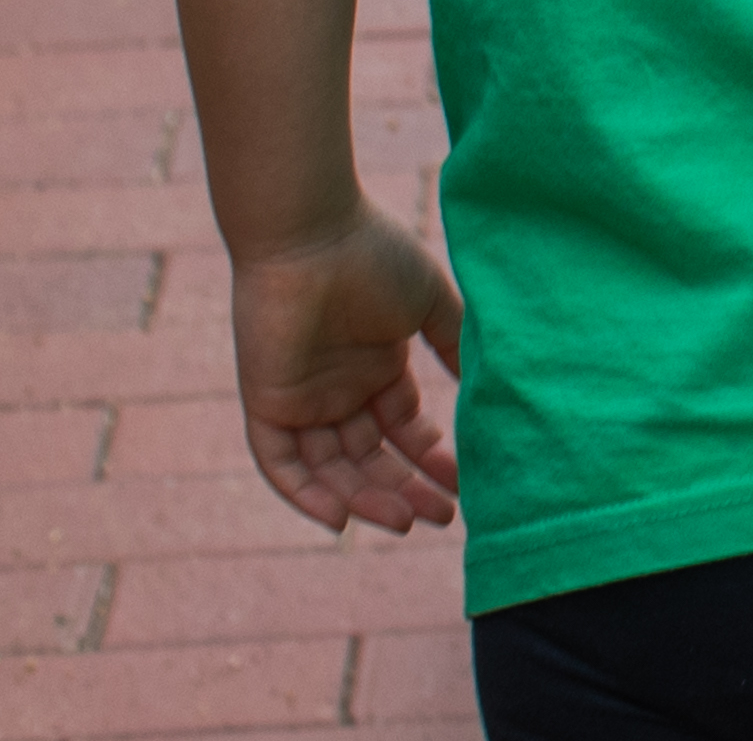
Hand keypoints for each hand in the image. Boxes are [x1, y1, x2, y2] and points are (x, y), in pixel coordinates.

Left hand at [230, 206, 461, 533]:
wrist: (312, 233)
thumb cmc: (373, 255)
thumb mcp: (428, 301)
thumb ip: (452, 343)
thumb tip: (485, 386)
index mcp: (376, 367)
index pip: (404, 430)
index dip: (432, 458)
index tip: (464, 484)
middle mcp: (340, 391)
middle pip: (372, 459)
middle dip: (408, 489)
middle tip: (444, 518)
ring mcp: (303, 401)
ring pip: (334, 470)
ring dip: (367, 500)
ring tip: (408, 520)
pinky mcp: (268, 405)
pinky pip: (282, 465)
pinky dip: (307, 495)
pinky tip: (341, 519)